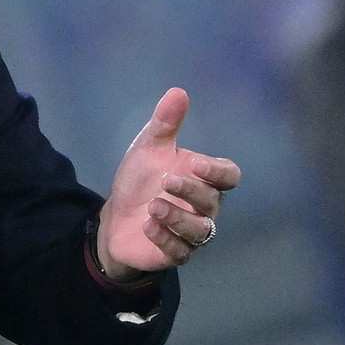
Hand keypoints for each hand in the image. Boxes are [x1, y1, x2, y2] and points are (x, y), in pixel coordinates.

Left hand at [97, 88, 240, 279]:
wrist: (116, 216)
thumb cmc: (139, 180)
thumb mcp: (148, 149)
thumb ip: (165, 124)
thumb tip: (178, 91)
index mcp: (202, 179)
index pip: (229, 175)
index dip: (218, 171)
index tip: (196, 164)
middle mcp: (204, 207)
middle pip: (213, 201)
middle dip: (191, 191)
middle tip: (165, 181)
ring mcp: (192, 232)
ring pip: (201, 230)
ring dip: (178, 217)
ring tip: (153, 205)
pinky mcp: (176, 252)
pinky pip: (181, 251)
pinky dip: (165, 239)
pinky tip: (148, 226)